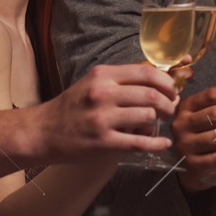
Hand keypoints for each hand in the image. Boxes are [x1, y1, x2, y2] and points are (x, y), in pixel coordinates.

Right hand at [29, 63, 176, 160]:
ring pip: (148, 116)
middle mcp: (103, 93)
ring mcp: (102, 118)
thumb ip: (121, 80)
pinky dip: (156, 143)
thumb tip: (157, 78)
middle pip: (152, 94)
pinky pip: (139, 142)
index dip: (167, 81)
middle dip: (169, 103)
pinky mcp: (103, 141)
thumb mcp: (93, 83)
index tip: (173, 90)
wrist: (42, 131)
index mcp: (103, 75)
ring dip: (161, 122)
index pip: (147, 72)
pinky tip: (163, 143)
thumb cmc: (71, 107)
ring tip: (159, 125)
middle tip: (170, 109)